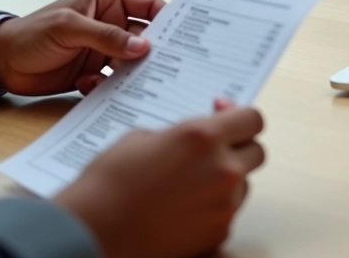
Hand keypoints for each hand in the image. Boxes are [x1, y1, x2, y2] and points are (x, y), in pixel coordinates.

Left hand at [0, 0, 165, 95]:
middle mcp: (112, 24)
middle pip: (146, 38)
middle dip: (154, 51)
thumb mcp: (69, 28)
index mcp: (109, 1)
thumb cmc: (32, 34)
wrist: (1, 63)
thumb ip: (107, 37)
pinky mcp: (97, 71)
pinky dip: (109, 86)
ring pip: (133, 61)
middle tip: (167, 65)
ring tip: (131, 81)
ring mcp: (105, 49)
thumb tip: (144, 47)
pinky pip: (116, 80)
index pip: (150, 6)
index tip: (186, 35)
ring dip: (132, 72)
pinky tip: (88, 84)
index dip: (169, 18)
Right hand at [54, 99, 266, 257]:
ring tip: (191, 182)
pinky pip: (228, 211)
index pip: (252, 119)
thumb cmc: (109, 181)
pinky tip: (185, 207)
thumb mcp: (144, 137)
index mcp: (204, 137)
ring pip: (244, 184)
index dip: (240, 117)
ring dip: (227, 179)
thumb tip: (202, 134)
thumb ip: (184, 133)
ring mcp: (224, 204)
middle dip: (239, 147)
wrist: (91, 231)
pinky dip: (214, 207)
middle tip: (214, 150)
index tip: (226, 117)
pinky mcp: (219, 232)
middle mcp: (223, 169)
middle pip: (257, 152)